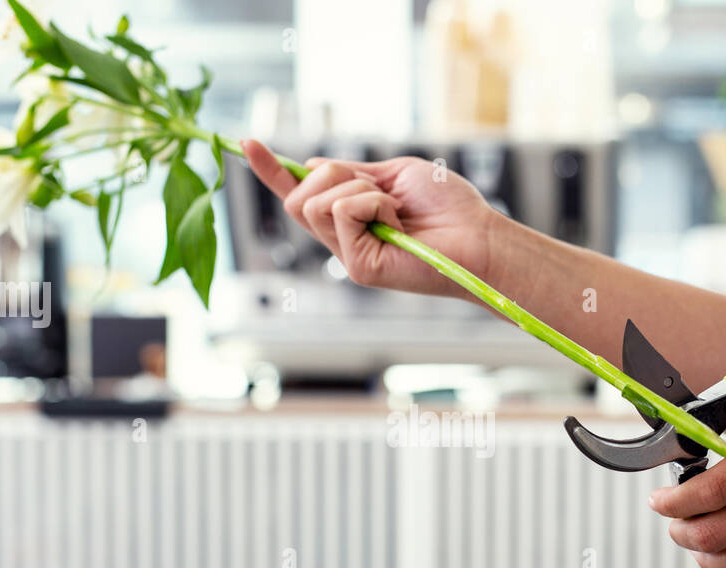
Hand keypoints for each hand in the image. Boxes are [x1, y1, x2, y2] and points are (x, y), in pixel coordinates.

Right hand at [242, 141, 499, 297]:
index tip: (246, 143)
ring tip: (393, 208)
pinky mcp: (357, 266)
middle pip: (298, 197)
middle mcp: (343, 240)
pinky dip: (371, 203)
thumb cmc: (448, 208)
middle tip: (377, 188)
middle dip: (331, 174)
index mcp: (349, 218)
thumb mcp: (394, 175)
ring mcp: (348, 255)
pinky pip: (341, 212)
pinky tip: (396, 220)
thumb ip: (353, 174)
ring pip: (314, 203)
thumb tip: (313, 166)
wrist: (479, 236)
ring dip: (357, 190)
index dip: (272, 171)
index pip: (299, 195)